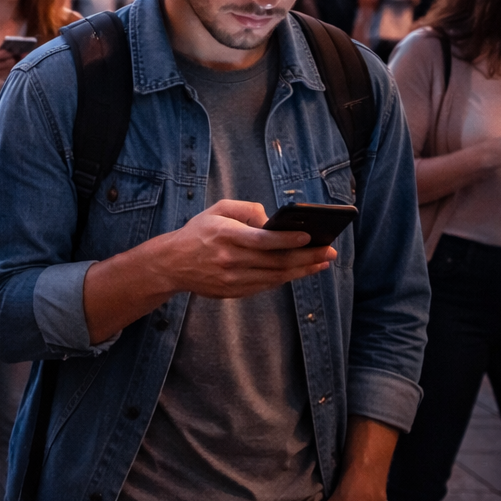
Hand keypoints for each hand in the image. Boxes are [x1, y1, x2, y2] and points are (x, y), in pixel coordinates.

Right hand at [0, 45, 16, 95]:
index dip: (9, 49)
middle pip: (0, 55)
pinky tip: (11, 71)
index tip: (19, 48)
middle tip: (22, 56)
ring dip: (10, 65)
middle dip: (11, 56)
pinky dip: (6, 72)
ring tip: (17, 64)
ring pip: (0, 65)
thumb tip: (11, 52)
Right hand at [161, 199, 335, 298]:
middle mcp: (230, 259)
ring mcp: (232, 279)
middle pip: (276, 261)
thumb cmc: (198, 233)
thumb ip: (245, 209)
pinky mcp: (233, 291)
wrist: (171, 264)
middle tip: (329, 252)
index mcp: (226, 236)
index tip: (310, 237)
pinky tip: (299, 271)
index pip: (263, 240)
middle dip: (307, 257)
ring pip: (276, 277)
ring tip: (321, 262)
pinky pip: (266, 286)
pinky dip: (285, 278)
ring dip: (302, 270)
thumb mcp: (217, 210)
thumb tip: (271, 221)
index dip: (288, 240)